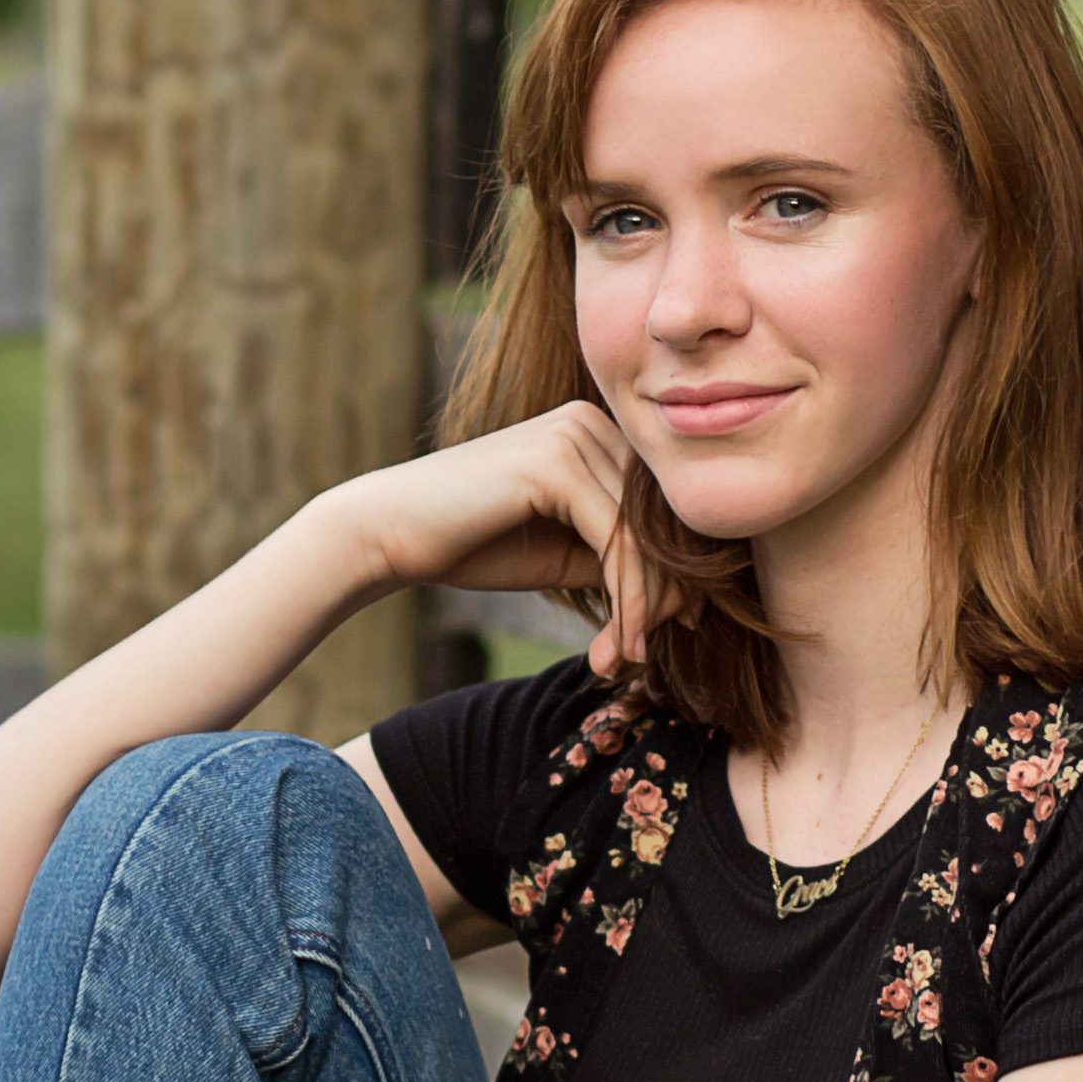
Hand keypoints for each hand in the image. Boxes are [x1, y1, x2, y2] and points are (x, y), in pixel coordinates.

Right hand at [326, 401, 657, 674]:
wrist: (388, 533)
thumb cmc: (472, 544)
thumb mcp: (565, 552)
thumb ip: (619, 558)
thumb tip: (694, 598)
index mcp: (597, 433)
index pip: (662, 509)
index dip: (672, 577)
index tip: (655, 635)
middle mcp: (592, 423)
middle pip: (663, 521)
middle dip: (663, 597)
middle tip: (642, 653)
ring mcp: (574, 436)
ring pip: (645, 537)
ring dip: (644, 610)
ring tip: (623, 658)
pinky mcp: (555, 465)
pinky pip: (616, 543)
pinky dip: (625, 603)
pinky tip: (614, 646)